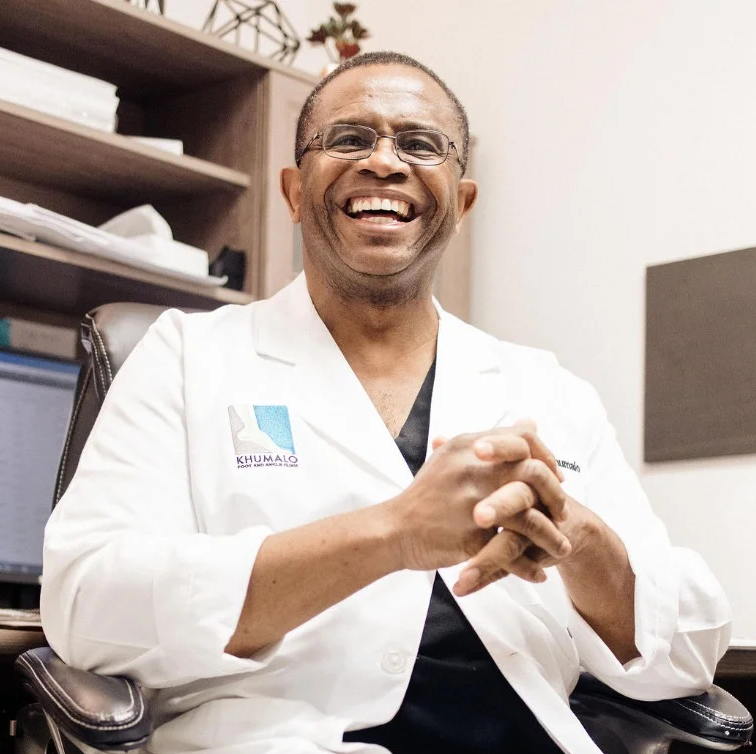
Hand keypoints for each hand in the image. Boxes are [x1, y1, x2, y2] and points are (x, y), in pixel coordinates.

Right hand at [387, 422, 570, 574]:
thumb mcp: (453, 456)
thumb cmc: (426, 493)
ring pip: (528, 518)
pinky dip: (528, 567)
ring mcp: (471, 505)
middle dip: (556, 497)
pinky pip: (510, 554)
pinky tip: (539, 574)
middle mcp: (472, 471)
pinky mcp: (469, 538)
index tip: (555, 476)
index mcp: (469, 446)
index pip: (523, 439)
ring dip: (551, 537)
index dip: (546, 457)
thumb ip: (493, 441)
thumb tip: (530, 421)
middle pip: (533, 474)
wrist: (394, 529)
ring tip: (563, 549)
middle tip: (563, 513)